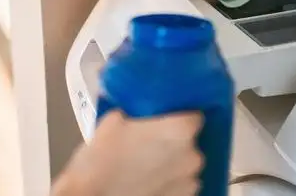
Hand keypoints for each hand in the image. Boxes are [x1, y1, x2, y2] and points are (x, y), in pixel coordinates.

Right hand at [52, 111, 203, 195]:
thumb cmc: (101, 160)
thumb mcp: (114, 120)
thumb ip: (135, 112)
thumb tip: (137, 111)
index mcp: (180, 130)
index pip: (194, 116)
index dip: (179, 117)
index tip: (166, 119)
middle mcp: (192, 155)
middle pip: (190, 142)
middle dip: (174, 142)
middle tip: (151, 143)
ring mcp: (189, 181)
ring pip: (186, 164)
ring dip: (173, 163)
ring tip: (148, 165)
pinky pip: (181, 184)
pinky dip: (170, 182)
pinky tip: (149, 180)